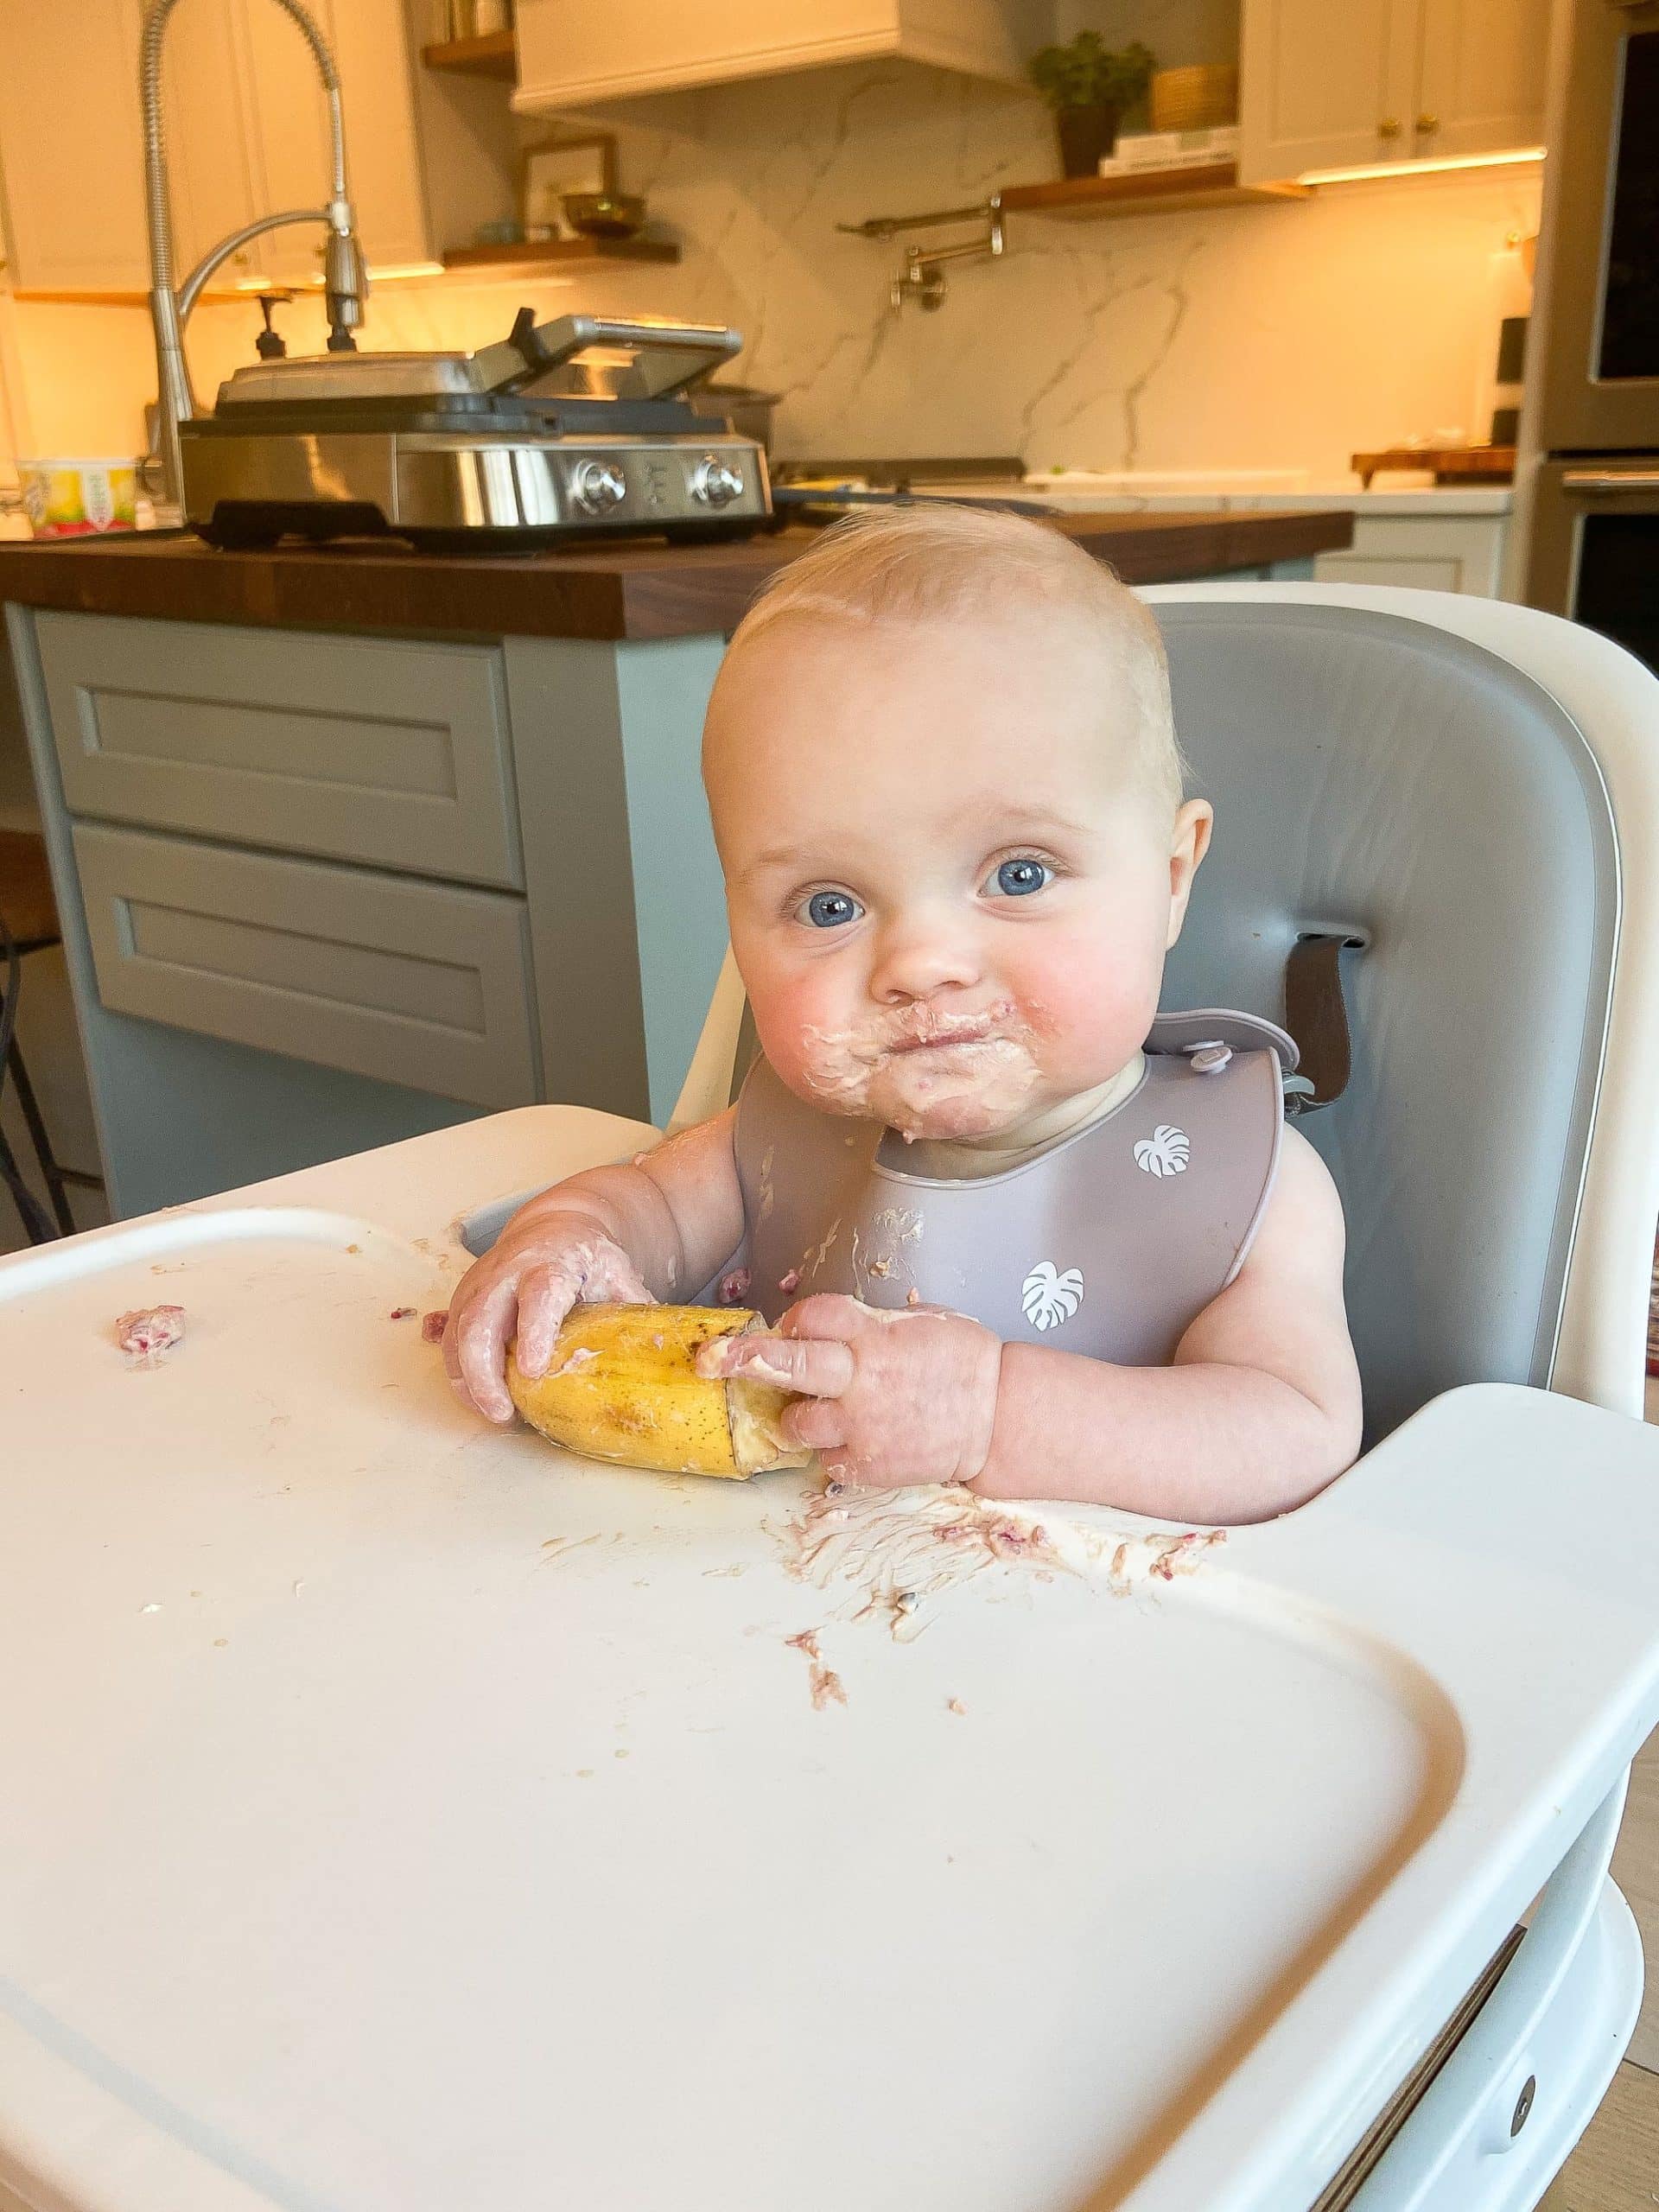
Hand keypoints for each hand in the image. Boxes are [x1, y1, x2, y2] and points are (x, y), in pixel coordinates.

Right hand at [444, 1212, 649, 1423]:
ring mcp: (479, 1287)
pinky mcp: (463, 1301)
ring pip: (458, 1334)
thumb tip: (658, 1354)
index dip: (533, 1333)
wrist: (552, 1228)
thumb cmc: (586, 1258)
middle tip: (503, 1412)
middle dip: (485, 1372)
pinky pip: (451, 1341)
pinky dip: (461, 1374)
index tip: (532, 1370)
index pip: (539, 1297)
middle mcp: (506, 1273)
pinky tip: (479, 1399)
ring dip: (469, 1380)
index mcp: (551, 1264)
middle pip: (480, 1321)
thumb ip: (632, 1310)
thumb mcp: (617, 1274)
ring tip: (493, 1413)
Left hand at [697, 1293, 1001, 1487]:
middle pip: (788, 1365)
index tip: (792, 1326)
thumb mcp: (920, 1322)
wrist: (998, 1418)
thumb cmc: (963, 1361)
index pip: (813, 1316)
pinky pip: (827, 1459)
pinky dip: (832, 1449)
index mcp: (875, 1337)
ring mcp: (863, 1426)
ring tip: (815, 1411)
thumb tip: (830, 1326)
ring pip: (796, 1423)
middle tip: (710, 1360)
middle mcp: (862, 1379)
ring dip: (794, 1417)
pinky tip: (854, 1438)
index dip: (795, 1319)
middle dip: (743, 1360)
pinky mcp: (869, 1464)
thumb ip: (871, 1324)